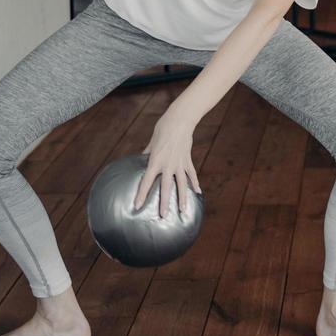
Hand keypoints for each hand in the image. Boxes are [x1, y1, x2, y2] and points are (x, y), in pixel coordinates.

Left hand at [134, 103, 201, 219]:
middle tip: (163, 216)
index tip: (137, 206)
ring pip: (181, 184)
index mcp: (156, 160)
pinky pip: (191, 174)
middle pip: (166, 187)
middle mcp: (168, 165)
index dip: (142, 194)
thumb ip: (147, 153)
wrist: (180, 120)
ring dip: (182, 198)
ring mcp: (180, 163)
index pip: (146, 180)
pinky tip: (197, 193)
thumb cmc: (163, 128)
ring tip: (182, 211)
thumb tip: (141, 161)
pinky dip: (195, 183)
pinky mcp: (188, 160)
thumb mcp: (152, 142)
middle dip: (164, 202)